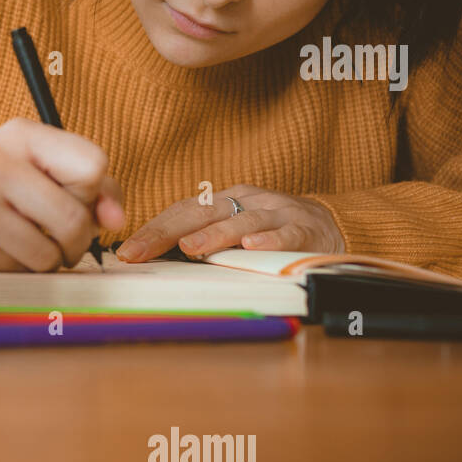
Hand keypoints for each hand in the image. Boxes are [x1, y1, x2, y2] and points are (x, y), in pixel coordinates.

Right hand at [0, 118, 126, 270]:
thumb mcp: (40, 165)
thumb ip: (92, 185)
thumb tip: (116, 220)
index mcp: (21, 135)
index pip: (92, 166)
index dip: (94, 193)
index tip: (77, 199)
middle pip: (74, 218)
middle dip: (78, 238)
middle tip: (62, 237)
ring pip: (49, 254)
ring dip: (50, 259)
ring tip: (30, 242)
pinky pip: (19, 271)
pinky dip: (20, 268)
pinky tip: (2, 249)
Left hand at [117, 184, 344, 261]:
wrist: (334, 225)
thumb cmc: (272, 232)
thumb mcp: (235, 229)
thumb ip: (202, 240)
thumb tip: (155, 261)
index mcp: (227, 200)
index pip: (183, 211)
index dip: (154, 229)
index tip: (128, 251)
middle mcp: (248, 201)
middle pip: (204, 212)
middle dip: (169, 232)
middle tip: (142, 251)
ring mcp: (278, 212)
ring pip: (243, 221)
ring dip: (214, 235)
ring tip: (190, 249)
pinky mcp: (306, 228)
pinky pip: (286, 234)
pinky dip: (269, 241)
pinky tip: (252, 249)